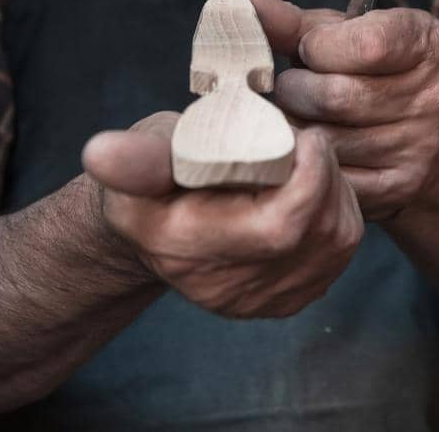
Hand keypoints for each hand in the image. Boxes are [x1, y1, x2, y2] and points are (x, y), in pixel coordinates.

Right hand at [81, 112, 362, 318]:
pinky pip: (339, 256)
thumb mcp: (142, 155)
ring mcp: (260, 301)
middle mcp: (228, 288)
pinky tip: (313, 191)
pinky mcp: (287, 300)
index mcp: (189, 247)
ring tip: (309, 162)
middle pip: (320, 232)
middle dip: (327, 175)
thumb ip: (134, 157)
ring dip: (337, 191)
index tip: (306, 136)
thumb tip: (99, 153)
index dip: (312, 177)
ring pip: (338, 242)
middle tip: (307, 141)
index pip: (283, 226)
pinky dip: (338, 214)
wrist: (157, 228)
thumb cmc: (154, 177)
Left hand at [231, 0, 438, 219]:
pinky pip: (330, 176)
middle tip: (293, 89)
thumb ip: (289, 20)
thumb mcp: (336, 35)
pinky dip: (306, 161)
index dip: (319, 47)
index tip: (311, 49)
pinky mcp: (400, 185)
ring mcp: (420, 144)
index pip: (365, 44)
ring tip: (300, 117)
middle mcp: (434, 94)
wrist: (409, 132)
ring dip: (296, 128)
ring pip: (327, 139)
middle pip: (336, 96)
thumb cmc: (364, 71)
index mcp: (427, 41)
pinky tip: (307, 148)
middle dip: (296, 91)